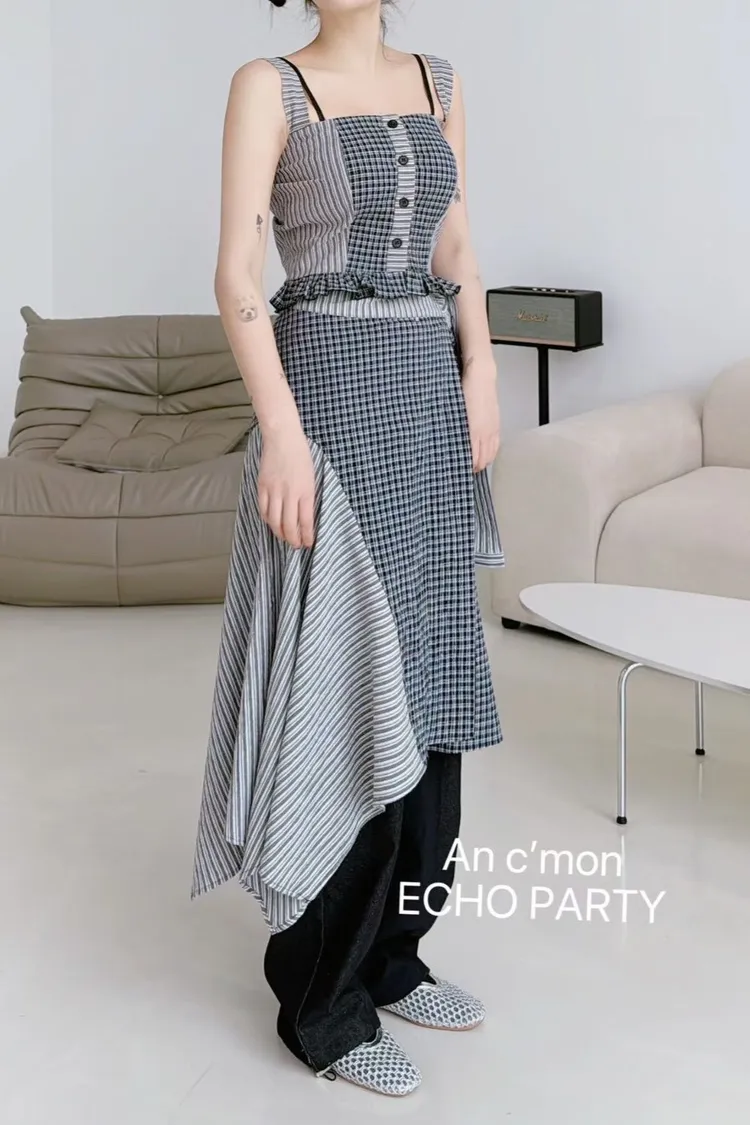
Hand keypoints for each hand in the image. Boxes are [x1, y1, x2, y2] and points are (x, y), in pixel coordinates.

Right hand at [257, 422, 315, 547]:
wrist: (283, 437)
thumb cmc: (301, 455)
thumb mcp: (311, 477)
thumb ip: (307, 497)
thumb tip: (305, 517)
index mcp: (305, 491)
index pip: (305, 521)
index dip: (306, 536)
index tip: (308, 543)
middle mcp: (289, 493)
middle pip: (289, 525)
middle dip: (293, 539)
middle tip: (296, 545)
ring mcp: (274, 490)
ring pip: (274, 521)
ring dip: (279, 533)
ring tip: (284, 538)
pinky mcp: (262, 486)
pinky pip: (263, 509)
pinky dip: (267, 520)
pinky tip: (272, 523)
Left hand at [461, 355, 500, 471]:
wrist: (481, 375)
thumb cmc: (466, 390)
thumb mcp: (455, 411)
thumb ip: (455, 430)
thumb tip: (451, 444)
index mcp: (474, 431)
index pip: (473, 458)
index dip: (467, 468)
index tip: (458, 472)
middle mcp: (485, 432)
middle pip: (483, 459)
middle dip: (475, 468)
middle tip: (465, 472)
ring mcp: (492, 429)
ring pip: (491, 454)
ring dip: (484, 462)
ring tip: (475, 467)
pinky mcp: (496, 424)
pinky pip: (496, 445)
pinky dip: (491, 453)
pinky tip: (487, 455)